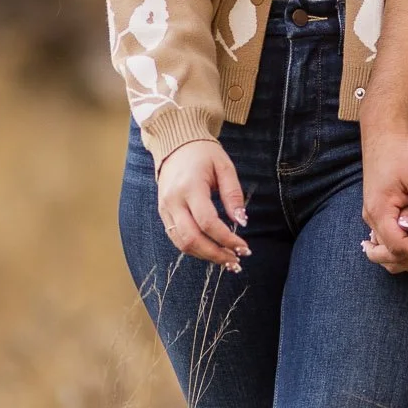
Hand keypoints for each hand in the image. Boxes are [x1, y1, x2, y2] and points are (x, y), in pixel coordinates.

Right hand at [157, 139, 248, 269]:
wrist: (175, 145)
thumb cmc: (204, 154)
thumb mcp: (224, 167)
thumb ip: (233, 194)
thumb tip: (242, 221)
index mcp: (189, 187)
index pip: (207, 222)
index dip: (226, 239)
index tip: (244, 247)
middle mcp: (173, 201)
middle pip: (192, 239)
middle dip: (216, 254)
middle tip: (236, 261)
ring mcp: (165, 209)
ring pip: (182, 244)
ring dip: (205, 256)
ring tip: (227, 260)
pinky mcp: (163, 214)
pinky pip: (177, 239)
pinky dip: (195, 249)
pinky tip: (212, 251)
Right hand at [360, 125, 407, 275]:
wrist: (384, 136)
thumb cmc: (402, 153)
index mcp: (380, 211)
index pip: (397, 246)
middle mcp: (372, 218)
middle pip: (389, 255)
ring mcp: (374, 217)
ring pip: (387, 252)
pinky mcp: (380, 214)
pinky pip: (389, 241)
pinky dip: (406, 250)